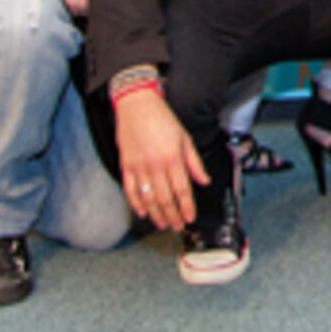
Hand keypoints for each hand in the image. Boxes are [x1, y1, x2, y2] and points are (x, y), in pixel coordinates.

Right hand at [115, 91, 207, 232]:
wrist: (137, 105)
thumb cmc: (163, 120)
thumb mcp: (185, 138)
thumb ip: (194, 162)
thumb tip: (204, 181)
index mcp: (173, 157)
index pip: (182, 189)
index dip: (187, 207)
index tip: (190, 218)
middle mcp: (155, 165)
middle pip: (165, 198)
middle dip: (172, 216)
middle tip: (177, 226)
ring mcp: (138, 167)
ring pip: (148, 198)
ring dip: (156, 214)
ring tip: (163, 224)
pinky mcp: (126, 166)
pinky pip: (130, 190)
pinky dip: (136, 204)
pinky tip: (143, 213)